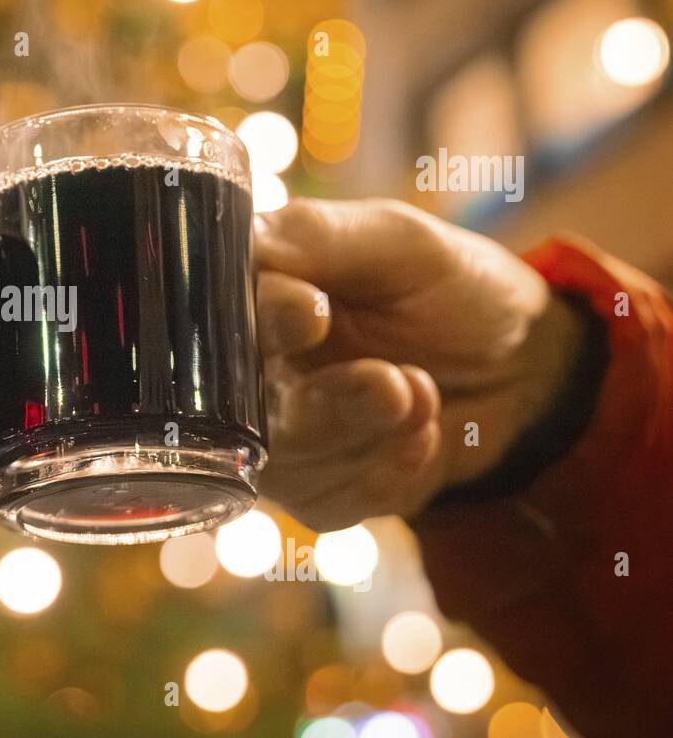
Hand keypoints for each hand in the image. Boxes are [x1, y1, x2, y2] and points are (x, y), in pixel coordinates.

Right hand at [255, 197, 584, 531]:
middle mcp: (245, 372)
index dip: (260, 322)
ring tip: (424, 392)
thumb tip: (244, 246)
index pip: (216, 319)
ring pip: (283, 459)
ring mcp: (274, 437)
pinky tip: (424, 435)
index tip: (309, 316)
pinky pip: (326, 500)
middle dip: (323, 400)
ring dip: (367, 429)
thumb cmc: (451, 289)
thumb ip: (317, 238)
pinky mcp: (313, 492)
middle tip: (390, 384)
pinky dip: (388, 470)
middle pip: (234, 406)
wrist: (522, 371)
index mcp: (252, 298)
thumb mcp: (398, 241)